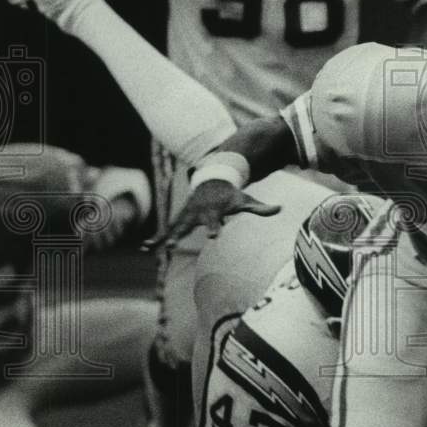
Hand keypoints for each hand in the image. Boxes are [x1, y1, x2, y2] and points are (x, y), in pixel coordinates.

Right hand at [142, 179, 279, 251]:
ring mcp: (186, 215)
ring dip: (161, 238)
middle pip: (187, 226)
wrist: (212, 178)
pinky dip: (157, 238)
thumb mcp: (246, 200)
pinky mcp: (180, 218)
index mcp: (213, 211)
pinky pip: (167, 230)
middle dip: (178, 235)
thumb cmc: (231, 194)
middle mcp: (196, 213)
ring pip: (172, 229)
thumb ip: (261, 207)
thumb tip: (280, 208)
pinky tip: (146, 248)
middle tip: (170, 245)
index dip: (214, 228)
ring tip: (150, 249)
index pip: (214, 221)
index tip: (213, 236)